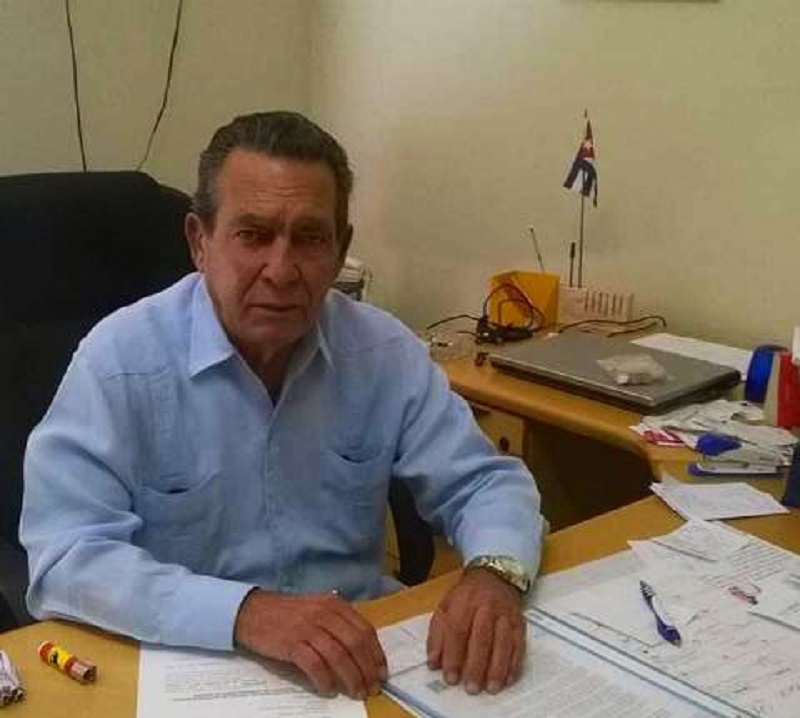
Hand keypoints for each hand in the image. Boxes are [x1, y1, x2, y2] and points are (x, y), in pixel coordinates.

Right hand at [234, 589, 387, 698]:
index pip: (364, 630)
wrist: (252, 612)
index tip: (382, 672)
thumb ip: (339, 623)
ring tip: (356, 693)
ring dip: (351, 677)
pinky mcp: (291, 643)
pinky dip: (325, 679)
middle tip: (372, 688)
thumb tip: (362, 652)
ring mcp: (307, 628)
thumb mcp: (318, 609)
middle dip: (367, 669)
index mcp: (334, 605)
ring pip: (338, 655)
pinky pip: (314, 664)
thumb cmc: (288, 614)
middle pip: (355, 644)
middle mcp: (324, 613)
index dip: (376, 654)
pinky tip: (329, 690)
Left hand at [427, 568, 525, 694]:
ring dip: (498, 668)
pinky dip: (514, 664)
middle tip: (471, 688)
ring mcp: (505, 615)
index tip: (450, 677)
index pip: (457, 630)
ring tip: (491, 688)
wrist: (494, 577)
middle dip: (476, 666)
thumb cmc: (467, 596)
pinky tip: (508, 679)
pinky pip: (519, 644)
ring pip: (503, 643)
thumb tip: (433, 662)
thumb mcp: (445, 607)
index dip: (453, 656)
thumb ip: (437, 634)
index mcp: (464, 601)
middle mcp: (486, 607)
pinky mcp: (519, 623)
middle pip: (482, 638)